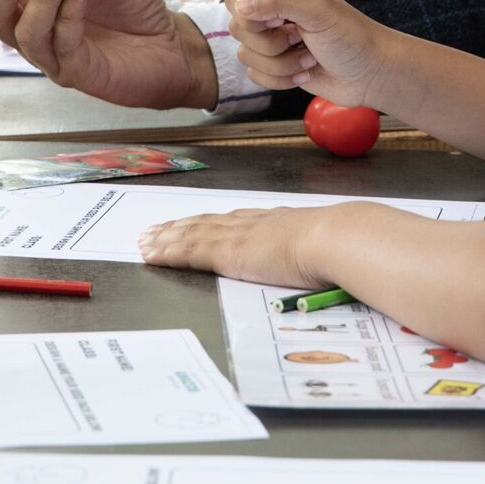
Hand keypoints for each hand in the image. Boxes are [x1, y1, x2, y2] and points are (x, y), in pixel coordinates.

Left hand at [138, 202, 358, 287]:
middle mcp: (250, 224)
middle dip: (178, 227)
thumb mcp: (326, 246)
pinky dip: (168, 252)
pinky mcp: (227, 253)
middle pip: (205, 223)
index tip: (194, 223)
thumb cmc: (339, 245)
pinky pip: (189, 252)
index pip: (232, 221)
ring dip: (165, 238)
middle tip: (154, 230)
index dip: (210, 222)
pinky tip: (151, 255)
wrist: (334, 239)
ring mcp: (237, 237)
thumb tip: (329, 263)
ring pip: (190, 234)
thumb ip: (317, 253)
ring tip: (144, 241)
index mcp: (274, 221)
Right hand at [227, 0, 395, 108]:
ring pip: (246, 55)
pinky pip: (256, 76)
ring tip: (309, 58)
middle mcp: (275, 13)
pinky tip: (306, 72)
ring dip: (281, 64)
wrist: (371, 74)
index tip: (274, 22)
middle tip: (299, 39)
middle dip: (269, 43)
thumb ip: (277, 1)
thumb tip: (240, 6)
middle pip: (237, 28)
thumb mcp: (317, 11)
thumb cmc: (352, 37)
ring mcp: (275, 41)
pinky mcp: (277, 67)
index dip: (246, 13)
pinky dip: (282, 79)